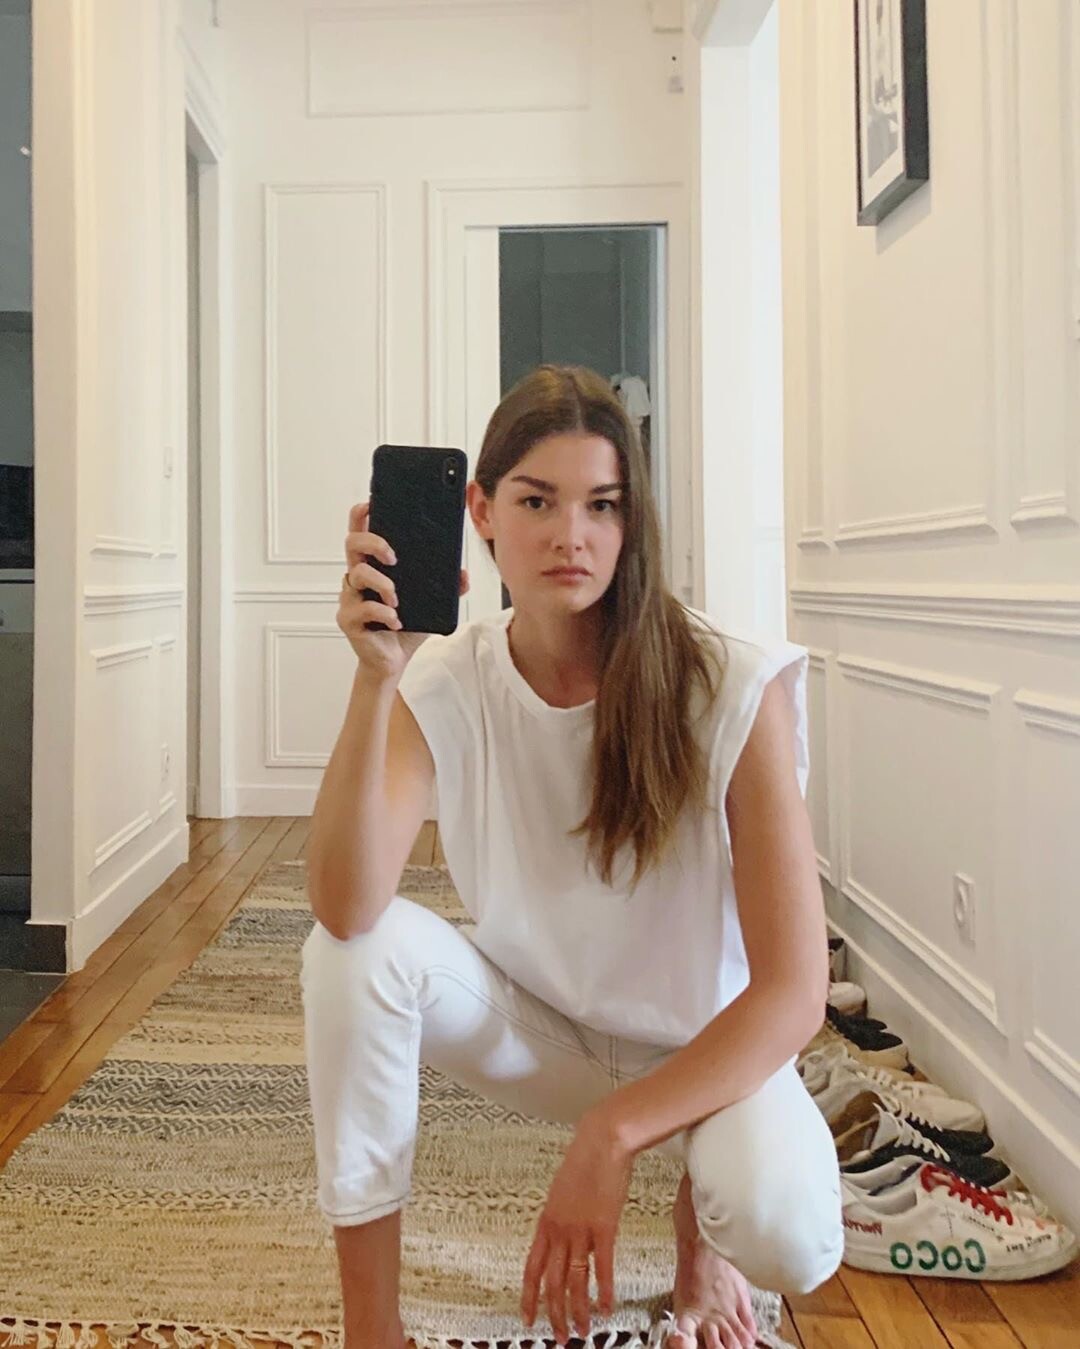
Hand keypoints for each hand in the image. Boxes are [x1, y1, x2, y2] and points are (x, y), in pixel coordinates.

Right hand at [338, 501, 468, 682]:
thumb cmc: (406, 626)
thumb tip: (463, 574)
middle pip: (352, 544)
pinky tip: (396, 621)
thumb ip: (446, 588)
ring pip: (356, 575)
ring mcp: (350, 598)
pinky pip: (363, 608)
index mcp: (373, 566)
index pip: (360, 532)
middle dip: (373, 543)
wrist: (393, 660)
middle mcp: (356, 578)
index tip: (372, 505)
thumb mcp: (430, 604)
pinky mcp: (349, 620)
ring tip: (398, 599)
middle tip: (393, 556)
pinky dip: (383, 613)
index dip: (361, 515)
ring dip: (383, 584)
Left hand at [521, 1112, 632, 1343]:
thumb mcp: (563, 1191)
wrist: (602, 1141)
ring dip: (578, 1310)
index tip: (527, 1318)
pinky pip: (602, 1267)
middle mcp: (560, 1230)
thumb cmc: (585, 1160)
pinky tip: (606, 1307)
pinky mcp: (604, 1227)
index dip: (529, 1296)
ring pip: (575, 1281)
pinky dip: (604, 1291)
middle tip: (558, 1336)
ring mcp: (581, 1230)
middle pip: (552, 1281)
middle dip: (554, 1313)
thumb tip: (562, 1233)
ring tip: (581, 1331)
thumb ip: (561, 1216)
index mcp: (547, 1221)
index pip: (532, 1268)